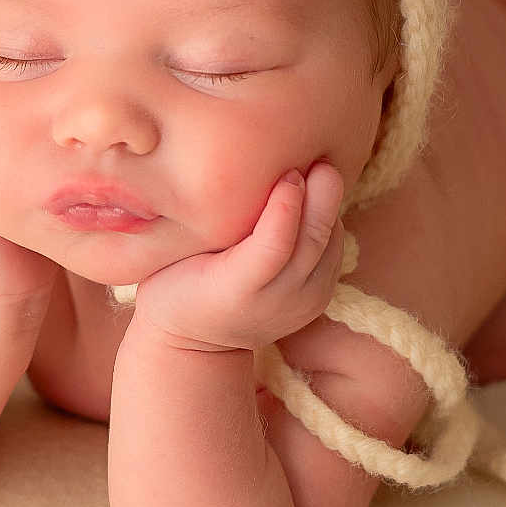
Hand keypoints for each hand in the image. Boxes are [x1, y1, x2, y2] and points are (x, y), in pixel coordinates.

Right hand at [131, 160, 345, 351]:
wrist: (197, 344)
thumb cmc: (174, 283)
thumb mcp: (171, 255)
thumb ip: (198, 221)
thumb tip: (226, 166)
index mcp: (234, 290)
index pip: (274, 247)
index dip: (287, 206)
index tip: (288, 172)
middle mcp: (275, 303)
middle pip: (313, 243)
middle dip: (322, 198)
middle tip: (318, 162)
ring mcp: (302, 306)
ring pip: (331, 246)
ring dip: (329, 207)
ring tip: (318, 172)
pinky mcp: (318, 301)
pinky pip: (334, 252)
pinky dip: (330, 223)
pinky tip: (317, 199)